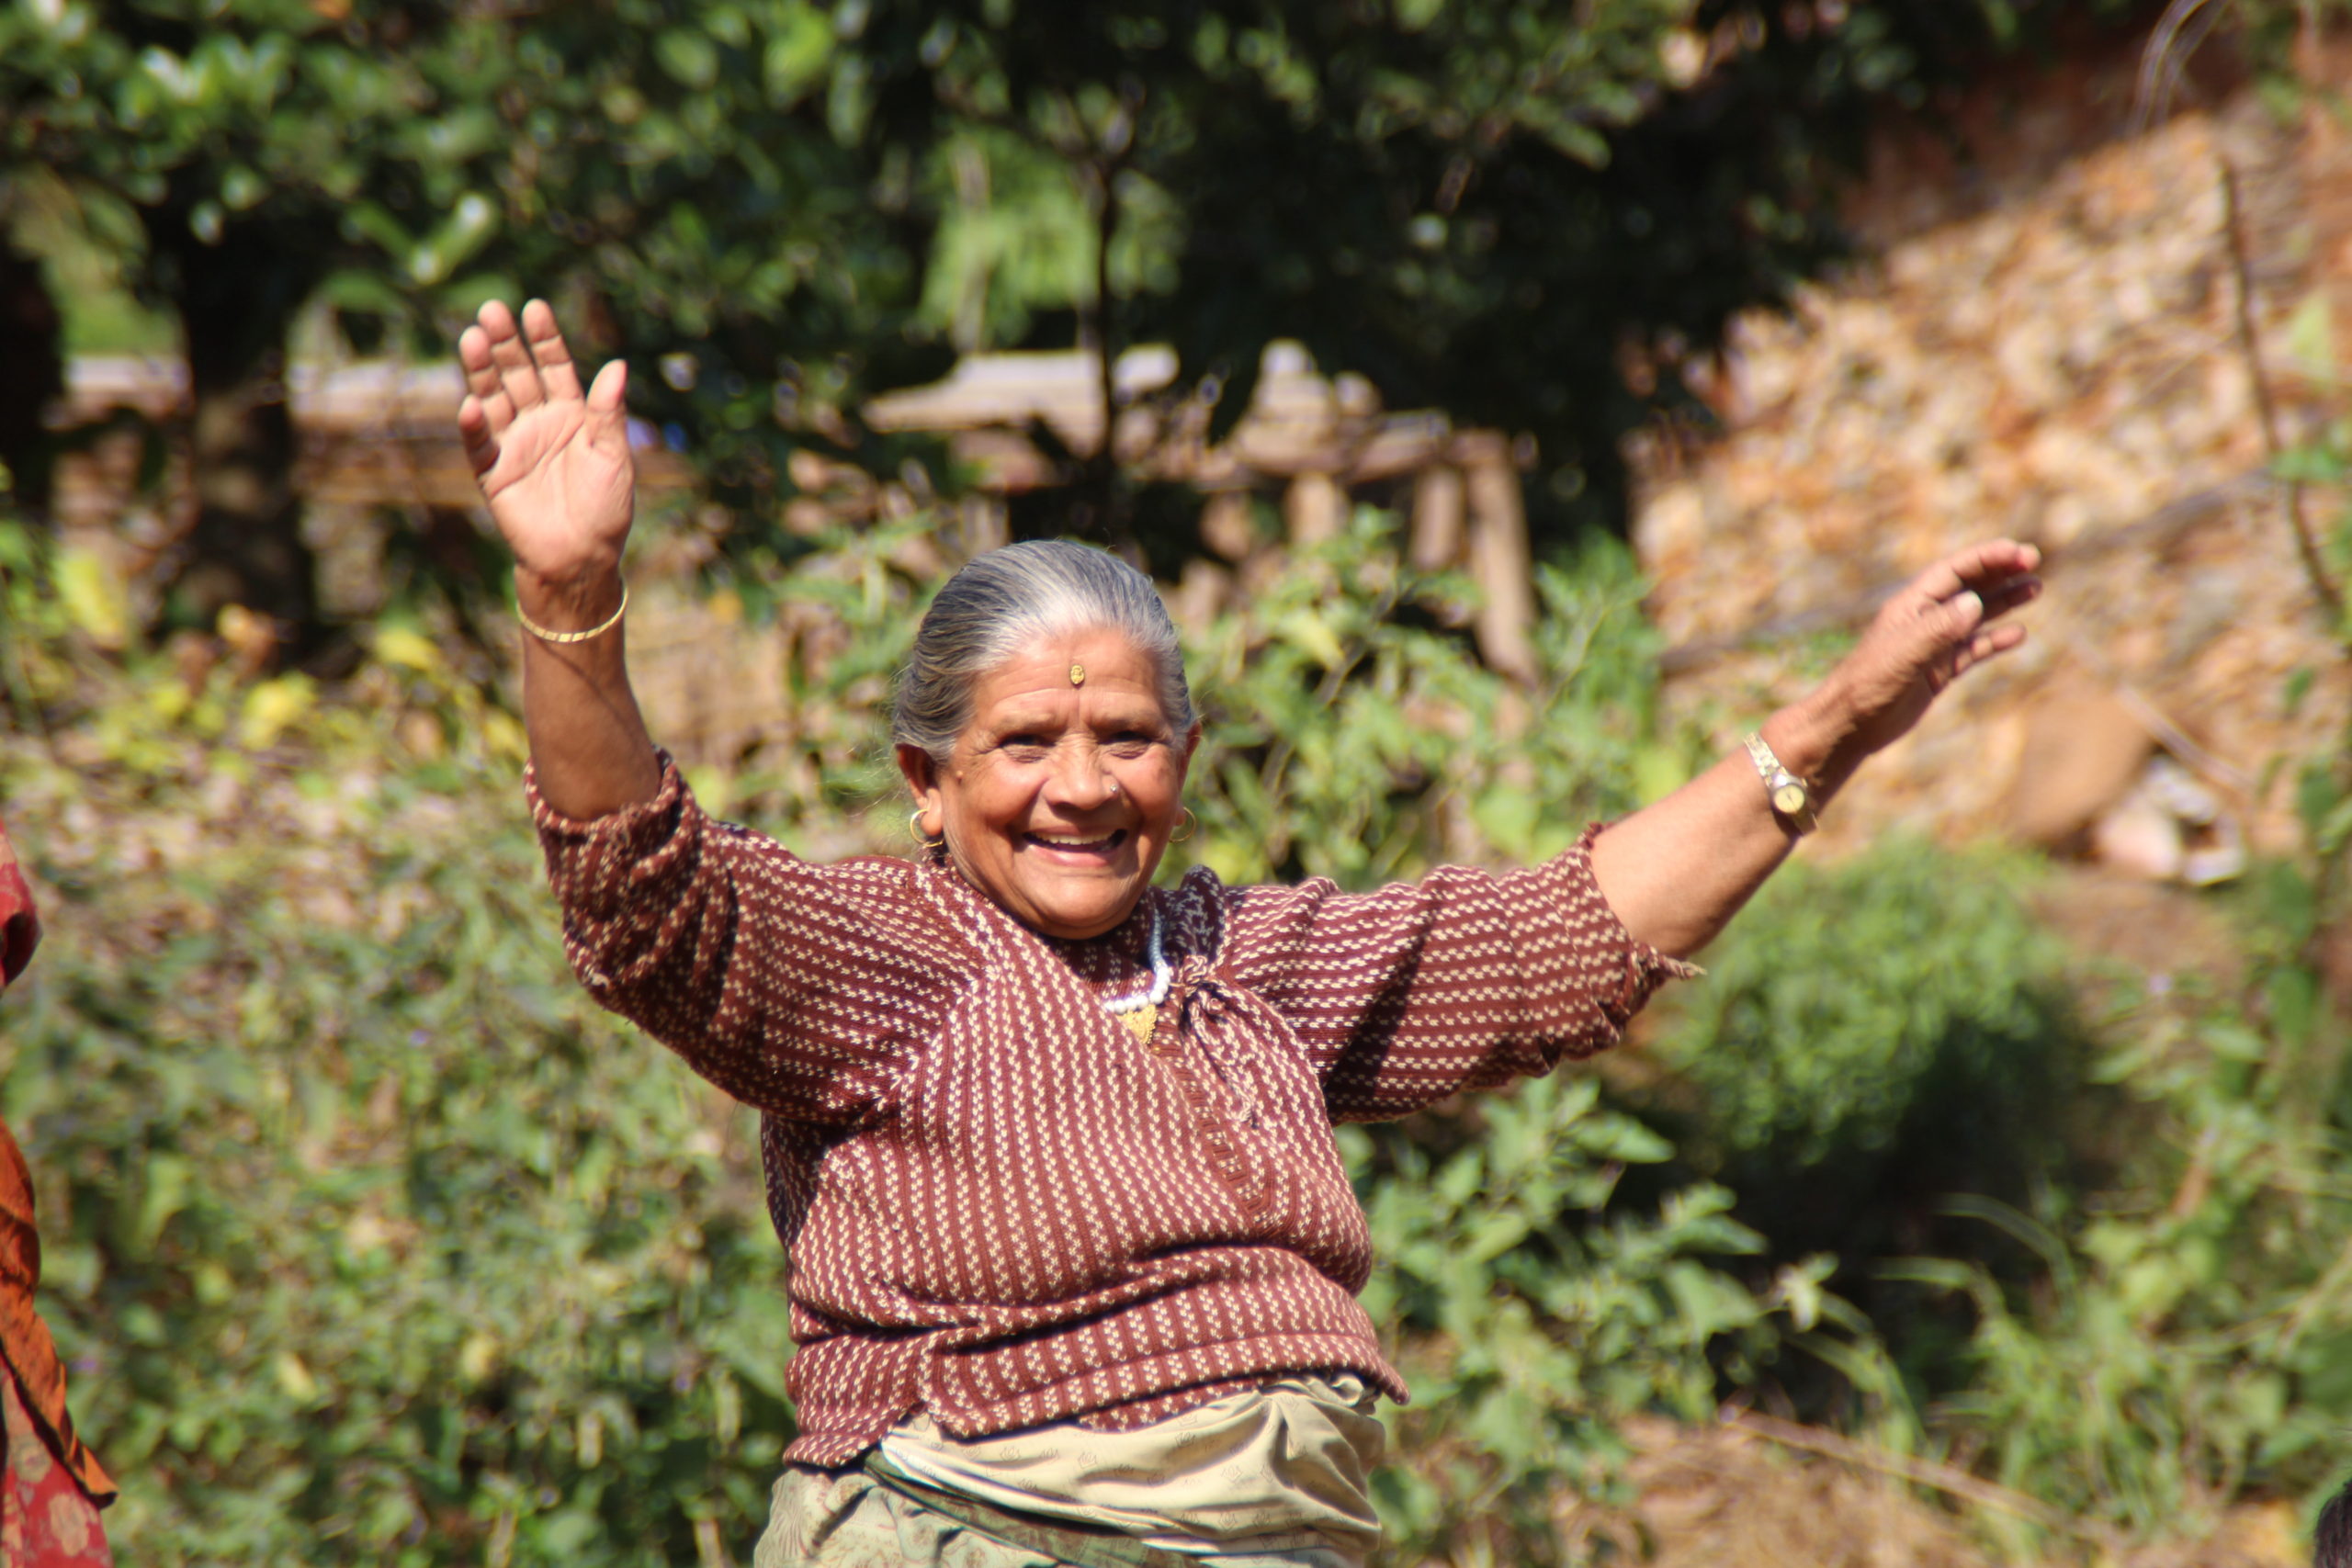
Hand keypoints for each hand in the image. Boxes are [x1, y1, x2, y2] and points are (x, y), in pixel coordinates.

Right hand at [456, 299, 634, 591]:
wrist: (583, 557)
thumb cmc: (606, 508)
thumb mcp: (614, 457)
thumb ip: (609, 414)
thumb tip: (618, 364)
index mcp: (572, 415)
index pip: (555, 368)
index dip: (545, 339)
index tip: (534, 307)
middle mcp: (539, 423)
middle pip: (518, 374)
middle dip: (506, 344)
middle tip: (492, 311)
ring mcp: (513, 444)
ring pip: (493, 399)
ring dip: (482, 371)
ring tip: (473, 338)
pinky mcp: (493, 472)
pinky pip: (480, 443)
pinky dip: (474, 425)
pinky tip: (470, 404)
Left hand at [1788, 540, 2043, 784]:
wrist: (1849, 724)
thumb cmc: (1867, 684)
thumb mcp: (1903, 653)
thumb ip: (1938, 629)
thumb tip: (1974, 603)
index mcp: (1911, 606)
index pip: (1954, 571)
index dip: (1986, 558)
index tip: (2018, 552)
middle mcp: (1924, 620)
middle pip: (1968, 586)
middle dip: (2000, 571)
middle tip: (2034, 560)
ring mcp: (1933, 646)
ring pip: (1975, 615)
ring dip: (2004, 600)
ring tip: (2035, 587)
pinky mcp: (1938, 671)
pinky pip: (1973, 649)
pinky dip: (1995, 639)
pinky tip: (2018, 633)